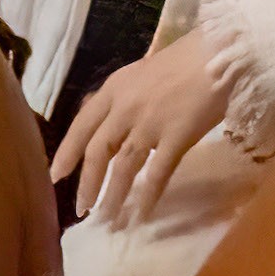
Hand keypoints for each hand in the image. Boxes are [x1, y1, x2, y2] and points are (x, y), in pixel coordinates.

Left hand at [50, 27, 247, 226]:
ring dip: (113, 196)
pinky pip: (158, 173)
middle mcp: (124, 108)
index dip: (66, 153)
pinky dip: (148, 196)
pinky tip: (142, 214)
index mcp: (113, 89)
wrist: (219, 54)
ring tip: (107, 220)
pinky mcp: (177, 138)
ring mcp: (150, 124)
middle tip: (81, 210)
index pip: (81, 126)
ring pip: (123, 167)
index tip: (54, 176)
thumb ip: (123, 101)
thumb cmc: (185, 61)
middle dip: (87, 183)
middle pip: (98, 151)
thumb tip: (112, 128)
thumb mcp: (140, 75)